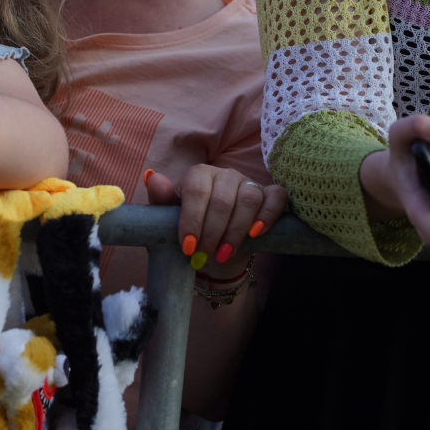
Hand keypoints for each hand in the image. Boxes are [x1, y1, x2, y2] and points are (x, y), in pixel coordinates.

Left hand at [145, 165, 286, 276]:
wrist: (214, 244)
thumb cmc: (191, 227)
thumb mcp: (169, 217)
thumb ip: (161, 199)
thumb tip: (152, 178)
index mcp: (198, 174)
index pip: (196, 191)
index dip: (192, 220)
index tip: (187, 246)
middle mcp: (224, 174)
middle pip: (222, 200)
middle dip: (212, 232)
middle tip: (204, 255)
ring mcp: (248, 183)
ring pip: (249, 199)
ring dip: (236, 230)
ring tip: (223, 252)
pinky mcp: (269, 195)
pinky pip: (276, 198)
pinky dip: (268, 214)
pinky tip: (256, 233)